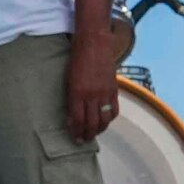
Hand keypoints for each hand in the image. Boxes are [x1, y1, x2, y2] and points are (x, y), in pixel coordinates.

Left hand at [65, 26, 123, 141]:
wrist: (94, 42)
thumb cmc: (77, 58)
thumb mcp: (69, 79)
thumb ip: (71, 98)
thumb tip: (72, 116)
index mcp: (77, 93)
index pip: (77, 120)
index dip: (76, 132)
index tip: (75, 139)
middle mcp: (92, 95)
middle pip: (91, 123)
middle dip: (87, 135)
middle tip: (84, 140)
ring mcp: (104, 93)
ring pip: (104, 120)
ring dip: (100, 130)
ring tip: (95, 133)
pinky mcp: (114, 89)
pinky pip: (114, 109)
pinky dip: (110, 118)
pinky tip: (106, 120)